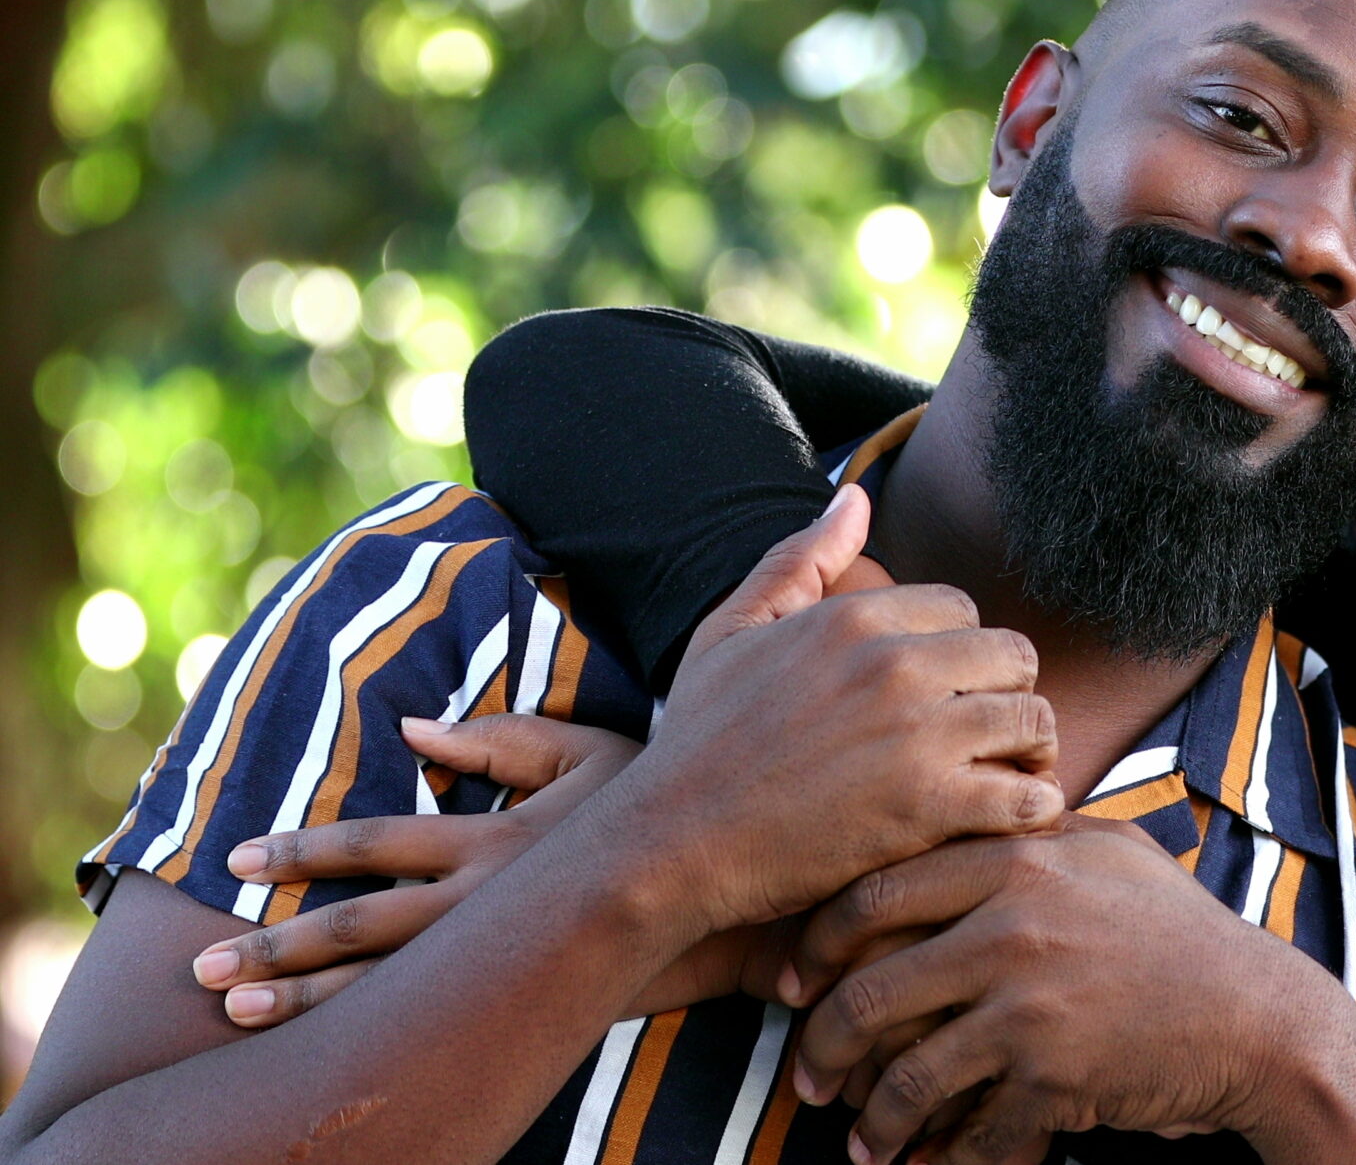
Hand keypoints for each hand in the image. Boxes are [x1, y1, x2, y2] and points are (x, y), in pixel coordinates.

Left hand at [189, 713, 639, 1027]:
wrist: (733, 908)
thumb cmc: (661, 809)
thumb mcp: (594, 752)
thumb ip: (504, 738)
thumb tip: (412, 728)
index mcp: (497, 839)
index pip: (380, 843)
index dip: (306, 850)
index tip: (237, 861)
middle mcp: (488, 905)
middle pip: (362, 928)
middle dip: (277, 950)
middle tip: (202, 969)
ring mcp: (505, 959)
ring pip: (388, 986)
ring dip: (306, 1002)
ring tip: (236, 1011)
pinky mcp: (528, 1002)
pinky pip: (435, 1019)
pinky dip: (373, 1032)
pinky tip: (328, 1048)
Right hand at [604, 484, 1067, 936]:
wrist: (670, 845)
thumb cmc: (697, 740)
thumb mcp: (731, 632)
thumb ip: (799, 560)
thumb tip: (854, 495)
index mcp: (855, 618)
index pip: (964, 611)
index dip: (959, 653)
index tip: (942, 693)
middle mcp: (894, 666)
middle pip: (1015, 657)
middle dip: (1008, 694)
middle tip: (990, 736)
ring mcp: (917, 738)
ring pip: (1034, 722)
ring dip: (1030, 753)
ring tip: (1007, 778)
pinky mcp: (928, 810)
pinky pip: (1028, 796)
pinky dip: (1031, 809)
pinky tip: (1003, 822)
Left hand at [783, 815, 1355, 1164]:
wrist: (1254, 1015)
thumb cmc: (1178, 931)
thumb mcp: (1108, 850)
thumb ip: (1031, 829)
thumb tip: (967, 814)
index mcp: (1015, 861)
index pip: (875, 894)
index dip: (817, 943)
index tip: (796, 979)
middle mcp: (1012, 927)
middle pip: (869, 987)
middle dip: (820, 1042)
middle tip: (805, 1072)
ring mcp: (1030, 1005)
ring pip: (904, 1071)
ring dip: (869, 1117)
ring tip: (858, 1138)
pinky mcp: (1051, 1076)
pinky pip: (965, 1126)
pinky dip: (933, 1156)